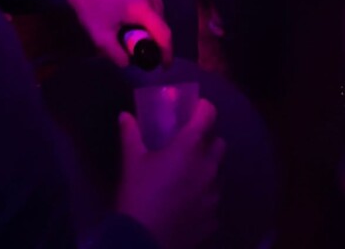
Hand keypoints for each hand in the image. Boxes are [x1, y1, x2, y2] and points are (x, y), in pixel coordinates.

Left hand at [66, 0, 171, 66]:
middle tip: (142, 39)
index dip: (167, 52)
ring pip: (157, 1)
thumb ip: (117, 54)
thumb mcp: (100, 35)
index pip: (163, 33)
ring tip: (137, 19)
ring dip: (152, 13)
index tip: (164, 64)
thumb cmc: (89, 5)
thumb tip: (129, 61)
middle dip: (155, 32)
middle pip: (161, 17)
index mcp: (141, 8)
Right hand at [117, 101, 224, 248]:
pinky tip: (188, 204)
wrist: (143, 242)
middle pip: (219, 144)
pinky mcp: (213, 217)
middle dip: (208, 141)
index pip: (208, 115)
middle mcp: (208, 167)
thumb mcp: (132, 162)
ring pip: (218, 173)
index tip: (196, 108)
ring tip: (188, 176)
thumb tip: (125, 116)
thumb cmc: (138, 195)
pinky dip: (204, 197)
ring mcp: (213, 194)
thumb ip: (131, 135)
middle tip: (189, 146)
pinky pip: (213, 200)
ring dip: (207, 169)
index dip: (204, 108)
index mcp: (190, 147)